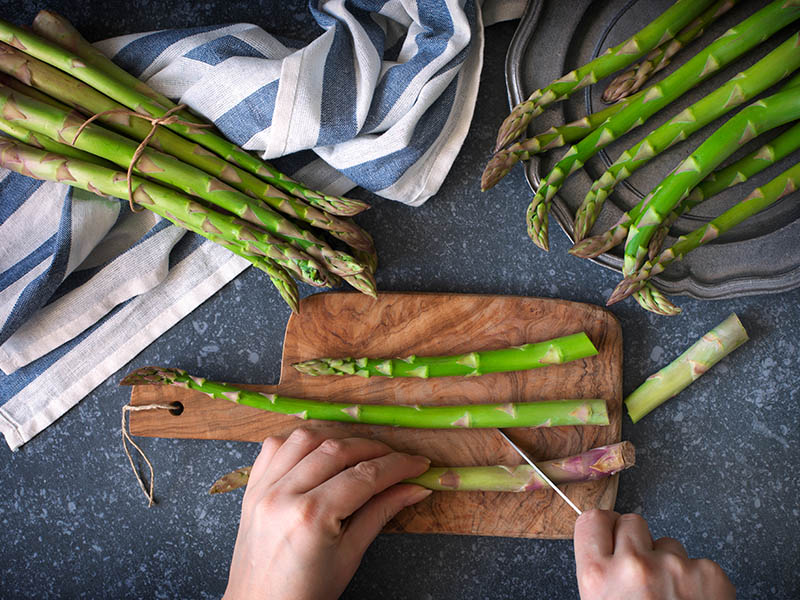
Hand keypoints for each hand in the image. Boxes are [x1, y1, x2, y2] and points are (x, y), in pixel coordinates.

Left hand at [223, 428, 431, 599]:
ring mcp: (263, 489)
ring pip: (305, 438)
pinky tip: (319, 452)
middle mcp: (283, 495)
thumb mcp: (350, 556)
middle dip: (374, 449)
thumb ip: (380, 513)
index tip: (418, 464)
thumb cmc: (306, 593)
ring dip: (337, 438)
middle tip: (398, 459)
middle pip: (337, 450)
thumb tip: (414, 488)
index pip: (364, 476)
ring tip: (361, 453)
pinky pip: (275, 447)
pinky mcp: (251, 488)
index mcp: (310, 516)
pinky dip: (300, 443)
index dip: (397, 466)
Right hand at [574, 509, 734, 599]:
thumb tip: (605, 549)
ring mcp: (673, 567)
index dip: (605, 527)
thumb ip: (600, 577)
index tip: (612, 534)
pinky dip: (699, 581)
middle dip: (639, 542)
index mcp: (597, 577)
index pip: (592, 520)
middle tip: (644, 571)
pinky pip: (700, 562)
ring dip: (670, 564)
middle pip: (632, 522)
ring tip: (671, 598)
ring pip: (669, 543)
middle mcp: (632, 565)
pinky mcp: (709, 574)